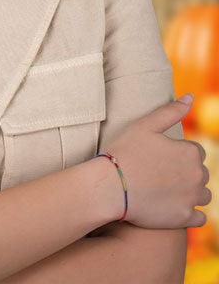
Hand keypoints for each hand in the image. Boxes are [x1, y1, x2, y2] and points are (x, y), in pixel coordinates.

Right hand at [106, 94, 211, 228]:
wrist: (111, 186)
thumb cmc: (125, 152)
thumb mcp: (145, 125)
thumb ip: (171, 111)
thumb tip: (191, 96)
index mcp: (190, 152)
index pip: (195, 151)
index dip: (176, 152)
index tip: (158, 156)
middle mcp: (198, 175)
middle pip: (200, 173)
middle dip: (185, 172)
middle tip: (158, 173)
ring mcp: (193, 199)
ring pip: (203, 195)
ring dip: (191, 192)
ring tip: (165, 189)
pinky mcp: (186, 218)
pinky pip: (199, 217)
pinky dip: (190, 213)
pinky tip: (171, 206)